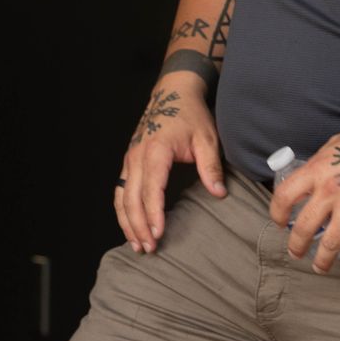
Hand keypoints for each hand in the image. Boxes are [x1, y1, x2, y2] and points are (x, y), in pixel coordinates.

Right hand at [115, 75, 226, 254]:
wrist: (174, 92)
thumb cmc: (191, 116)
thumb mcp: (207, 138)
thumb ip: (211, 166)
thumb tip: (218, 193)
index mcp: (156, 151)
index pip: (151, 190)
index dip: (153, 215)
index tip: (159, 234)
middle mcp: (137, 156)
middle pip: (131, 198)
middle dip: (138, 226)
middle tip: (149, 248)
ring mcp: (130, 158)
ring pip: (121, 197)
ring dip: (126, 222)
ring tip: (137, 245)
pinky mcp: (129, 161)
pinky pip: (121, 190)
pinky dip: (123, 210)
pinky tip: (131, 226)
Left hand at [269, 120, 339, 272]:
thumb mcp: (335, 145)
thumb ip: (318, 166)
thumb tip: (307, 183)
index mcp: (318, 170)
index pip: (284, 197)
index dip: (277, 213)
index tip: (280, 221)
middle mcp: (331, 191)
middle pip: (303, 228)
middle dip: (296, 246)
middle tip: (296, 252)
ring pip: (329, 245)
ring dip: (321, 260)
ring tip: (320, 266)